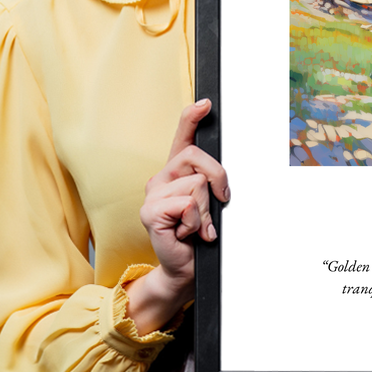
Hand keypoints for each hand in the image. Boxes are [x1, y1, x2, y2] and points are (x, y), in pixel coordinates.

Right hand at [125, 99, 229, 333]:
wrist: (186, 268)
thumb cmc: (199, 235)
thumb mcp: (210, 203)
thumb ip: (211, 184)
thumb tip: (221, 176)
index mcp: (176, 172)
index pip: (182, 137)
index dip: (192, 117)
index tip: (206, 103)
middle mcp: (161, 178)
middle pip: (197, 157)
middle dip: (218, 179)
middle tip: (219, 203)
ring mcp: (152, 194)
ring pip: (197, 184)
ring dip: (206, 210)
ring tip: (197, 226)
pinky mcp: (150, 212)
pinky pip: (187, 204)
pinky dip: (196, 222)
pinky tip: (187, 233)